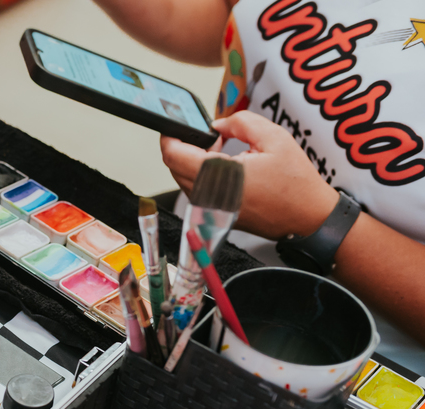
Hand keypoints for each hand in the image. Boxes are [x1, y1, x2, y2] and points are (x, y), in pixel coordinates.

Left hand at [160, 110, 336, 239]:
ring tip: (220, 149)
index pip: (173, 155)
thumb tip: (216, 124)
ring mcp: (208, 210)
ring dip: (193, 160)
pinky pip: (196, 191)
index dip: (170, 136)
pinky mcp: (214, 216)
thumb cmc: (295, 183)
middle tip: (209, 135)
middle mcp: (207, 197)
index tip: (176, 124)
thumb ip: (241, 122)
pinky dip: (202, 175)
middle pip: (174, 167)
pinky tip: (225, 167)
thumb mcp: (274, 138)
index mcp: (217, 177)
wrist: (308, 218)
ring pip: (183, 179)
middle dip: (185, 146)